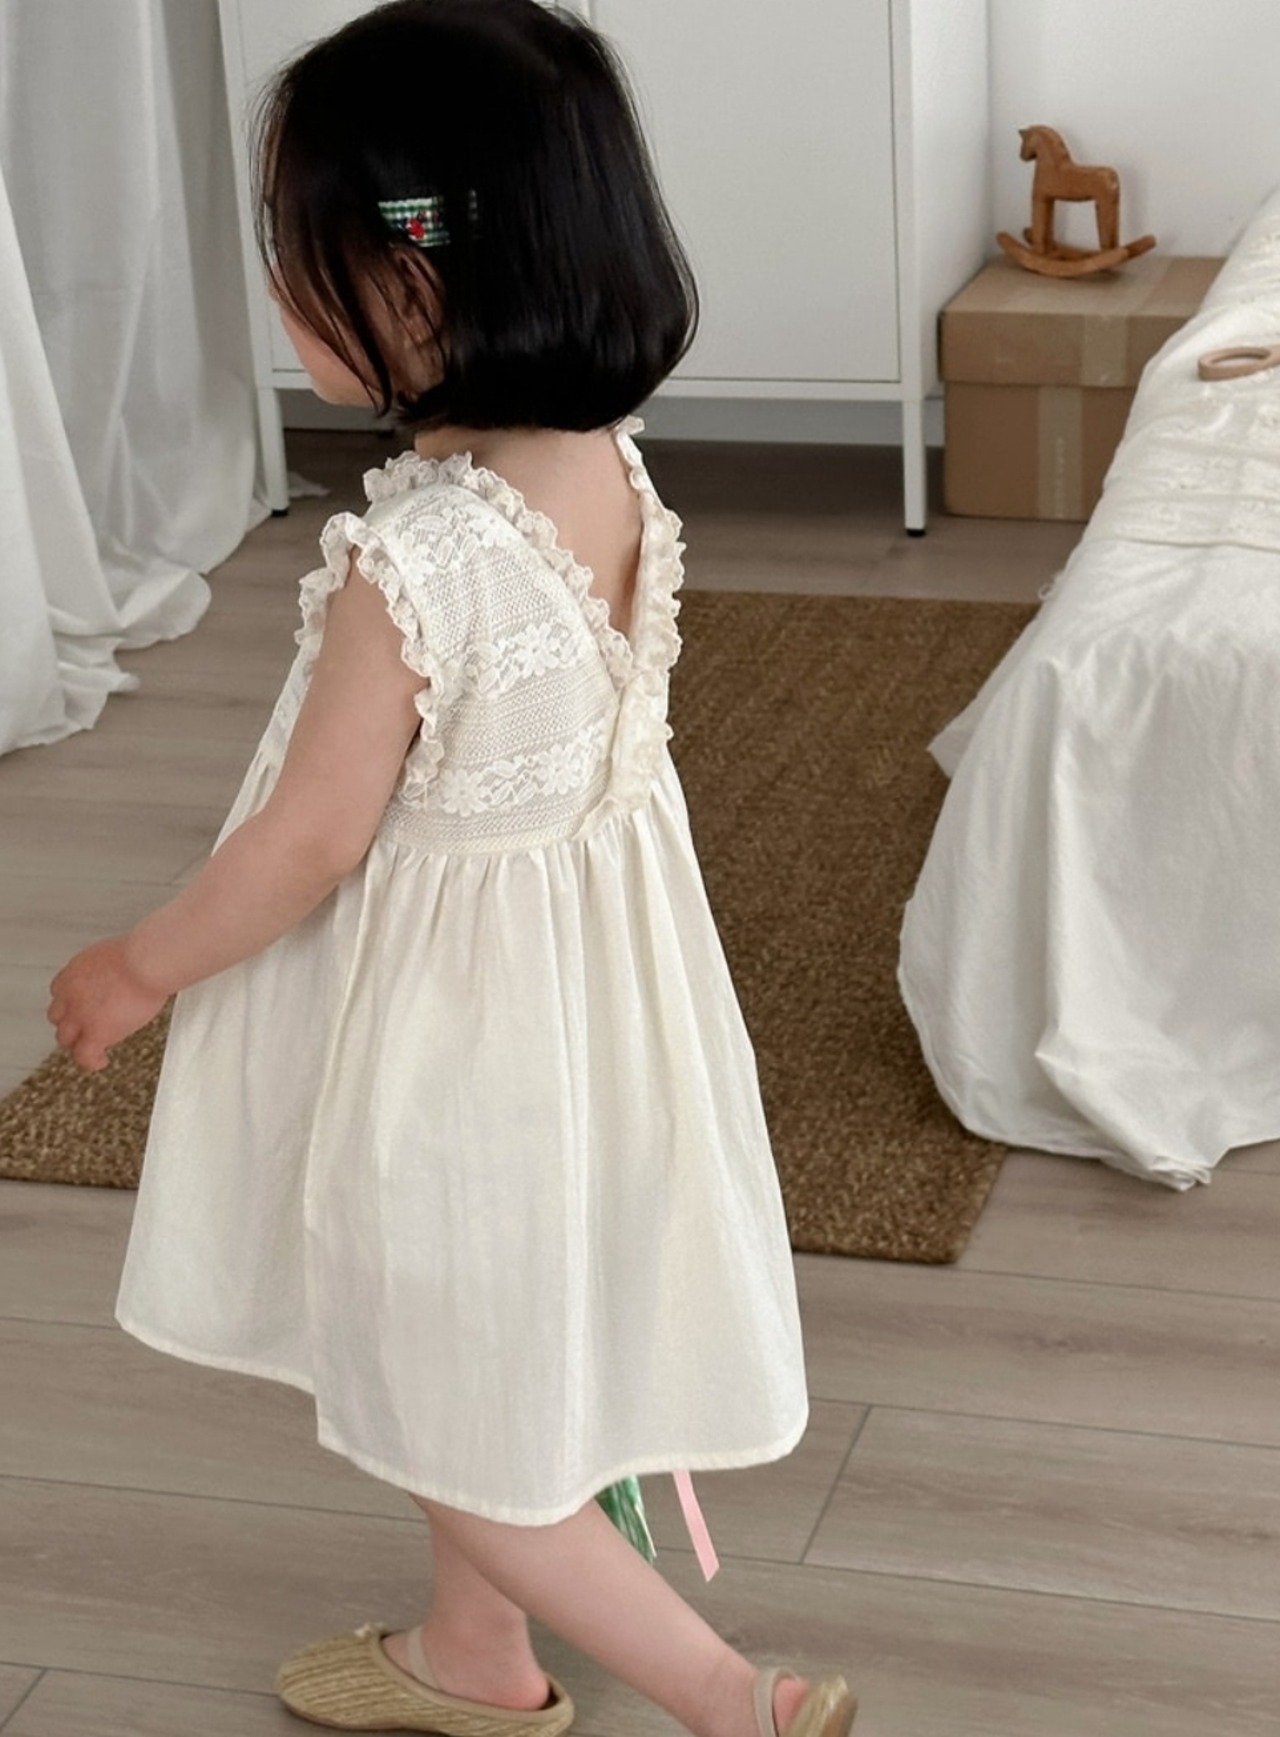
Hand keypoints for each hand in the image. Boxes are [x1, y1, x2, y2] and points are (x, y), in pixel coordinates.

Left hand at [47, 938, 169, 1072]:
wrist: (147, 963)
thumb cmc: (143, 954)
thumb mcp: (116, 955)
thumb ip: (110, 970)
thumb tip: (125, 974)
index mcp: (74, 972)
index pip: (59, 993)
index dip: (71, 1003)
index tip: (82, 1006)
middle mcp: (71, 994)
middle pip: (58, 1017)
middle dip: (71, 1023)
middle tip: (86, 1027)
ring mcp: (80, 1015)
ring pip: (66, 1038)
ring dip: (78, 1043)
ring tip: (92, 1047)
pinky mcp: (96, 1032)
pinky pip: (85, 1055)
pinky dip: (92, 1061)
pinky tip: (101, 1061)